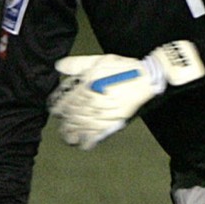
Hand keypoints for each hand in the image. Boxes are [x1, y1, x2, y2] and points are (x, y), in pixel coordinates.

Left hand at [49, 39, 204, 149]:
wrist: (147, 77)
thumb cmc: (124, 68)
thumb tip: (59, 66)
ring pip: (81, 127)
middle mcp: (93, 100)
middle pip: (72, 116)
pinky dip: (88, 141)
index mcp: (87, 85)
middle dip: (65, 121)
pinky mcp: (114, 121)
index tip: (57, 110)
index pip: (65, 102)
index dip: (58, 107)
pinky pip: (97, 134)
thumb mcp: (101, 60)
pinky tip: (83, 143)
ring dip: (72, 133)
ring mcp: (104, 112)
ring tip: (68, 136)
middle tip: (63, 124)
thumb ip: (78, 64)